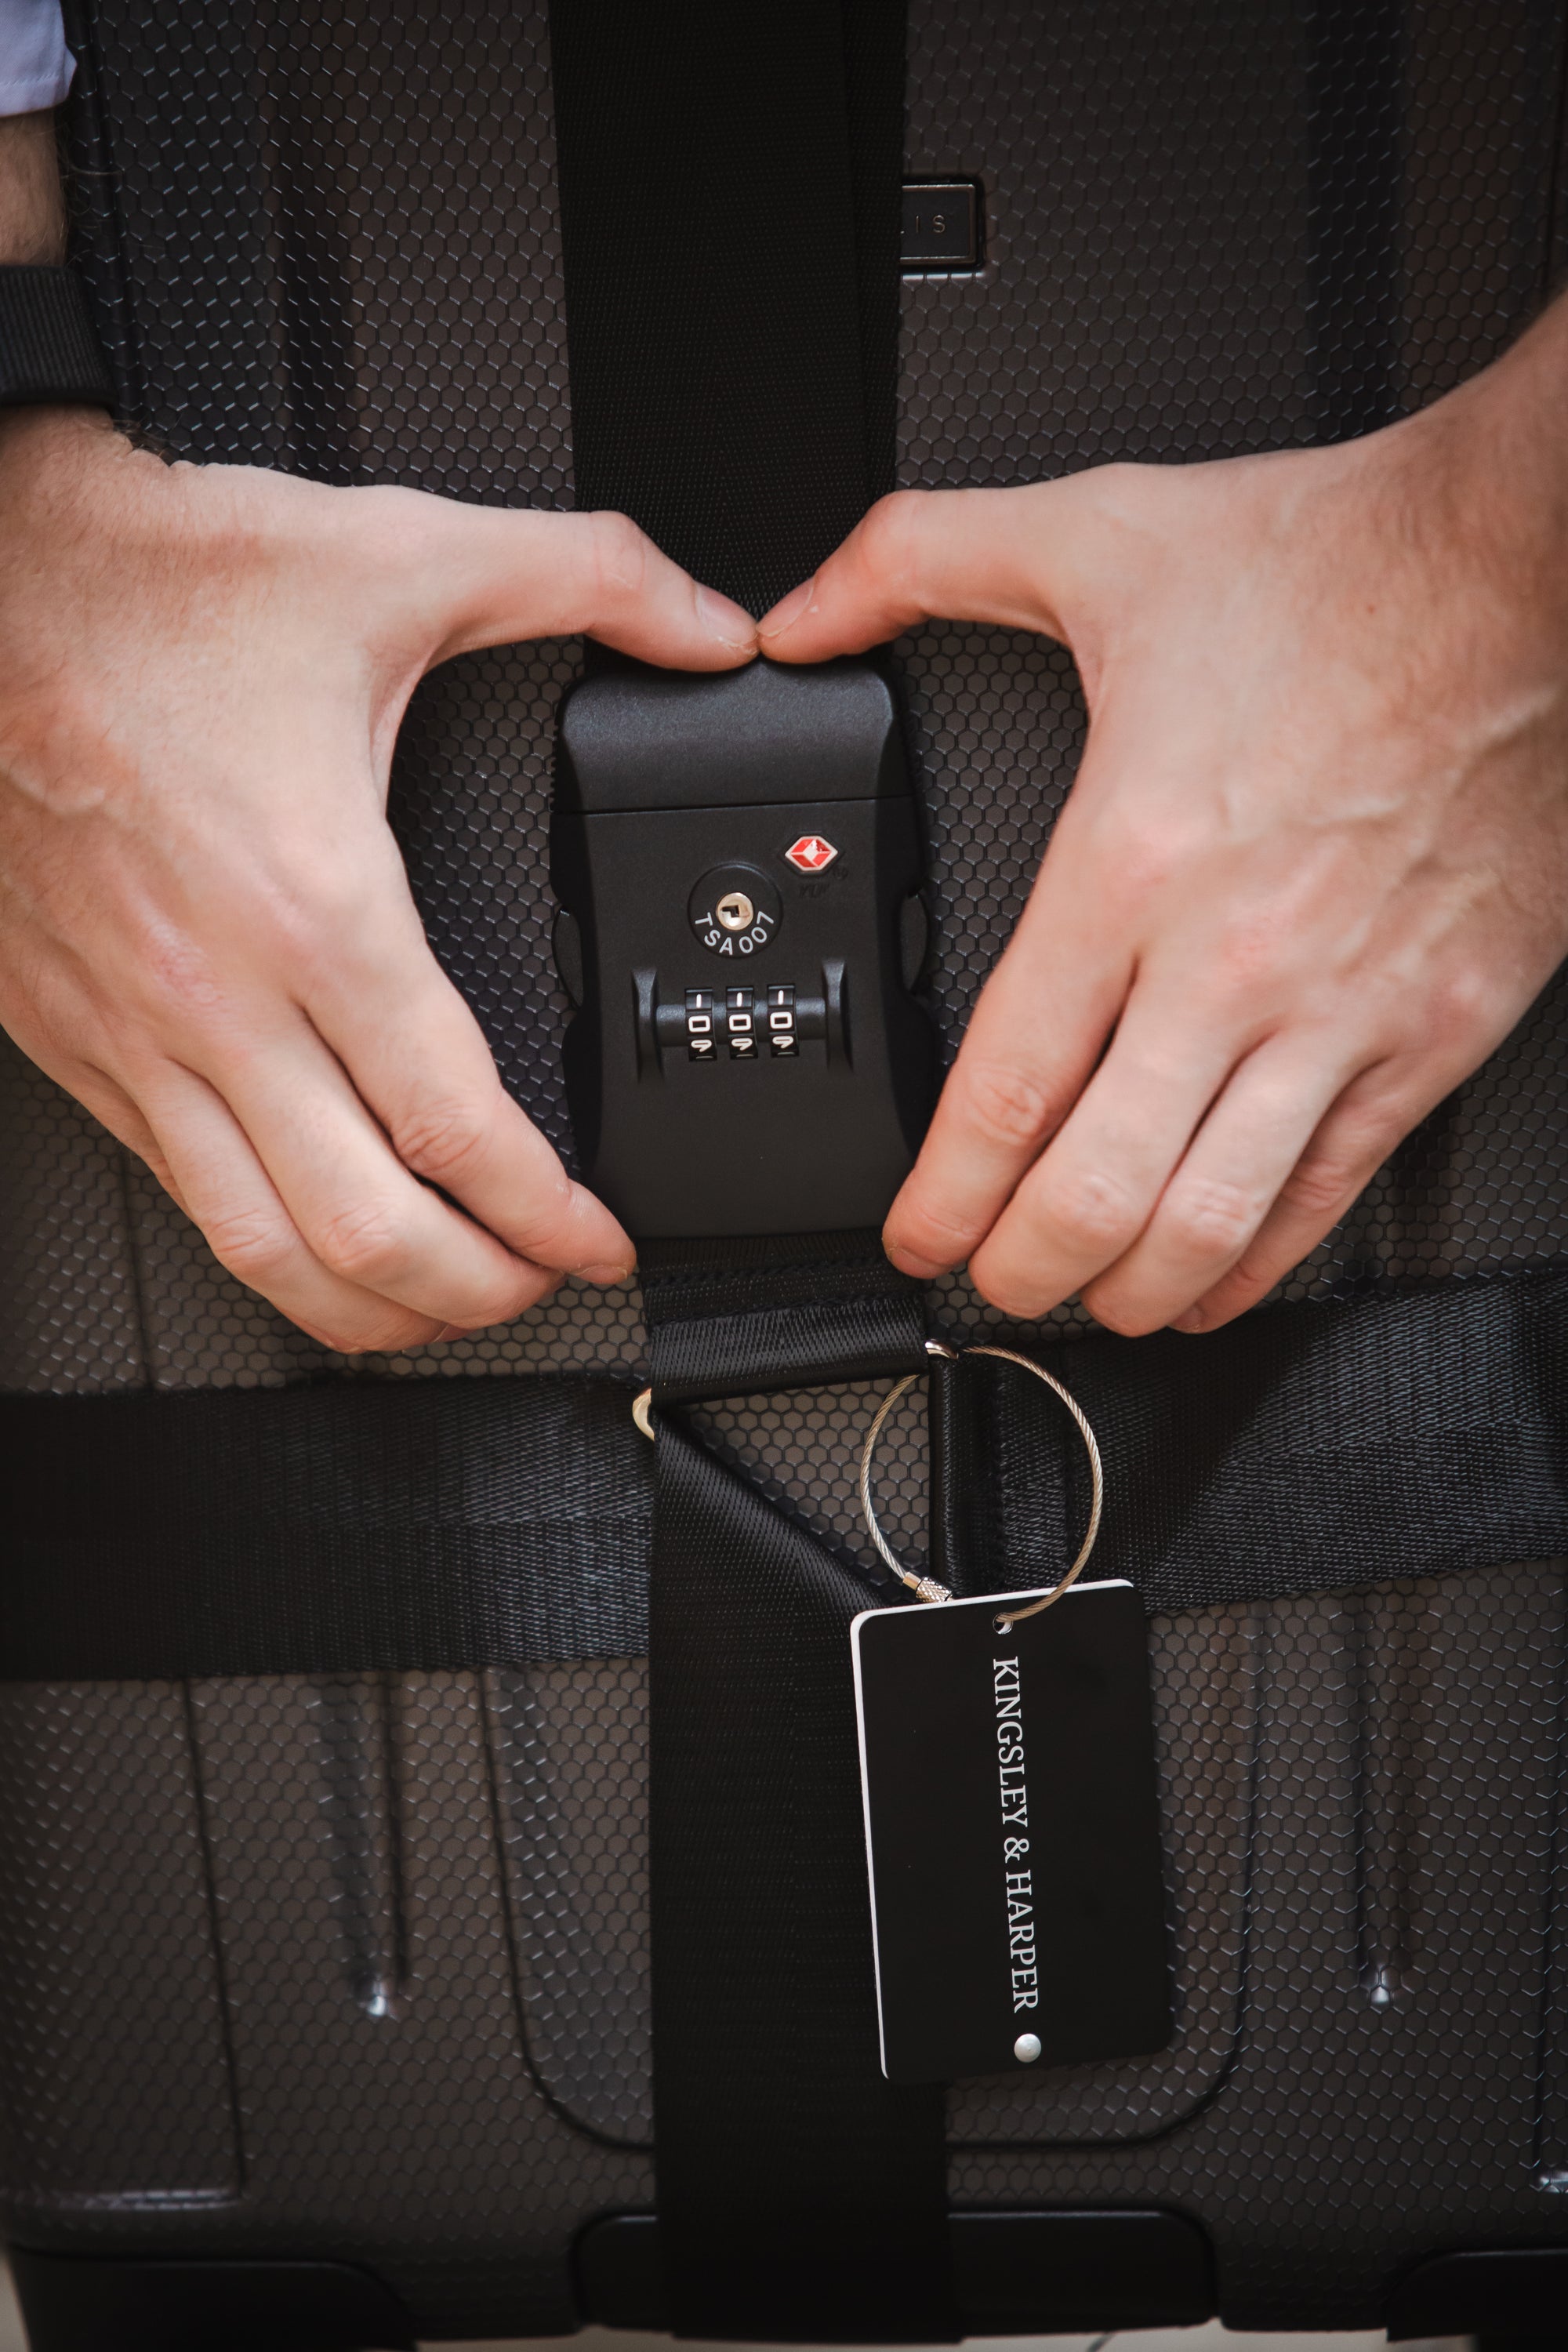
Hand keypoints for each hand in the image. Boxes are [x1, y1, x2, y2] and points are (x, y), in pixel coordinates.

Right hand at [0, 411, 756, 1351]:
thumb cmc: (156, 584)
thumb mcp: (400, 553)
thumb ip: (586, 578)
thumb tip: (711, 621)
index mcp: (313, 902)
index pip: (455, 1127)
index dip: (550, 1215)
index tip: (602, 1238)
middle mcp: (218, 996)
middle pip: (366, 1231)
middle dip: (482, 1290)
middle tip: (545, 1282)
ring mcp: (135, 1033)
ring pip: (259, 1246)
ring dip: (371, 1306)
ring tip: (446, 1300)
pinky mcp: (75, 1039)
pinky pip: (179, 1190)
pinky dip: (266, 1243)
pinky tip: (315, 1237)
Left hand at [758, 305, 1567, 1332]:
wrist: (1536, 570)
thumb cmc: (1343, 566)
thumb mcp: (1096, 534)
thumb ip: (919, 564)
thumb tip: (802, 612)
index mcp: (1132, 862)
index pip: (1005, 1089)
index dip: (943, 1196)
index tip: (913, 1231)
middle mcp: (1231, 960)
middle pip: (1097, 1188)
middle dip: (1020, 1268)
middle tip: (986, 1279)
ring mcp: (1340, 1009)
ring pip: (1213, 1218)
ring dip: (1130, 1288)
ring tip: (1086, 1296)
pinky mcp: (1435, 1030)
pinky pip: (1331, 1190)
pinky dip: (1260, 1262)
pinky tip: (1216, 1278)